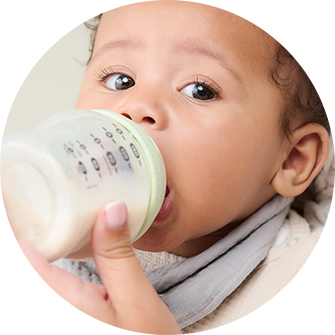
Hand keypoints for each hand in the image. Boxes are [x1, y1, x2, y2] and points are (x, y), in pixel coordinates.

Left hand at [0, 194, 180, 334]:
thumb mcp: (139, 299)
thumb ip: (118, 254)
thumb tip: (111, 209)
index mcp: (62, 309)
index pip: (13, 260)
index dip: (1, 225)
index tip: (4, 193)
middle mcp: (39, 322)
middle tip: (7, 200)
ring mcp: (38, 331)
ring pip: (0, 287)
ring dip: (0, 250)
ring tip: (12, 218)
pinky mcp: (44, 331)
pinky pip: (12, 296)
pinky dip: (9, 267)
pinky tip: (24, 251)